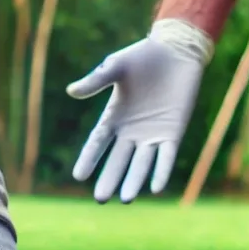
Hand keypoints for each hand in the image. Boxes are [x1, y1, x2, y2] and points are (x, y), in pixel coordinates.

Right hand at [68, 19, 213, 202]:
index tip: (79, 176)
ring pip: (141, 163)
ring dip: (134, 180)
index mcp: (114, 116)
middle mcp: (131, 131)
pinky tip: (156, 188)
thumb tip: (72, 91)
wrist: (176, 50)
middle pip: (118, 160)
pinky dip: (161, 171)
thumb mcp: (116, 66)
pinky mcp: (173, 132)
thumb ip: (96, 80)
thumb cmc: (143, 56)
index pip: (98, 142)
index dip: (89, 158)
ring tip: (126, 199)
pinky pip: (166, 156)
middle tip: (100, 199)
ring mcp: (153, 134)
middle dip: (110, 179)